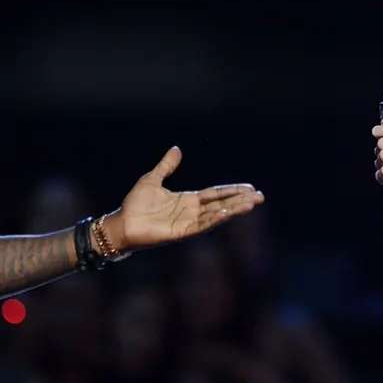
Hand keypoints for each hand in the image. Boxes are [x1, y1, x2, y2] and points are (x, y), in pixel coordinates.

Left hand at [108, 147, 263, 252]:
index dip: (233, 191)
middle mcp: (191, 212)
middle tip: (260, 197)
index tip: (251, 188)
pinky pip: (202, 225)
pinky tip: (227, 212)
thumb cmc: (135, 204)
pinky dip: (215, 218)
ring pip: (216, 215)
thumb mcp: (153, 179)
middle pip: (221, 204)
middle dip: (240, 200)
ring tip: (252, 203)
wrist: (121, 223)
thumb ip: (166, 166)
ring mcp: (188, 223)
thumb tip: (176, 149)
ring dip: (234, 209)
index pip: (216, 194)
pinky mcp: (181, 232)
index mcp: (188, 200)